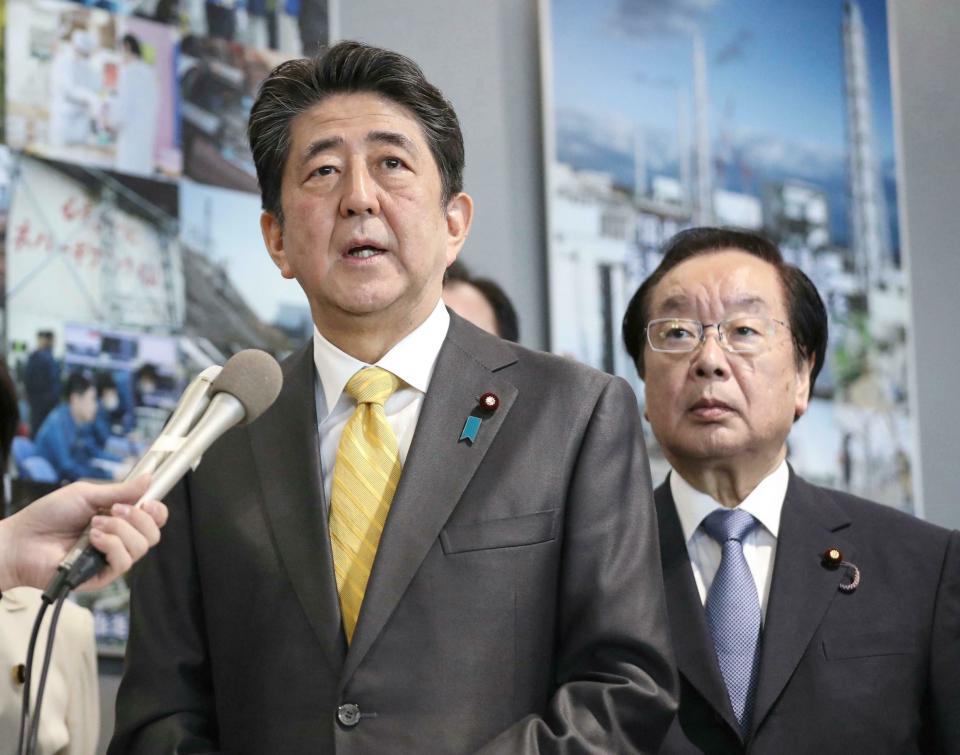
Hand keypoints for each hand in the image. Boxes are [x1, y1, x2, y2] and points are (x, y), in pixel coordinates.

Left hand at [0, 475, 167, 592]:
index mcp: (120, 519)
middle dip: (138, 518)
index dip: (157, 511)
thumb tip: (149, 478)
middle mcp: (120, 540)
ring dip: (120, 530)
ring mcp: (112, 558)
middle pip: (154, 534)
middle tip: (115, 510)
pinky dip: (111, 545)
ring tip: (94, 525)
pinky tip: (92, 538)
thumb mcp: (87, 494)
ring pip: (141, 547)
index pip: (154, 519)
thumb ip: (120, 490)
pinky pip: (123, 562)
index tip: (147, 502)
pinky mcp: (102, 575)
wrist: (22, 540)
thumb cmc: (48, 516)